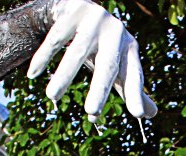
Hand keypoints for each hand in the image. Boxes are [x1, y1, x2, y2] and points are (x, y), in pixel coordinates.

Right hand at [28, 0, 157, 121]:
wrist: (81, 7)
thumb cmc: (102, 45)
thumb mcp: (119, 63)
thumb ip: (131, 88)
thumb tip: (151, 114)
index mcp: (129, 49)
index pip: (133, 76)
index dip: (136, 95)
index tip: (137, 115)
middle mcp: (116, 33)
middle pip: (107, 66)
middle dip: (99, 90)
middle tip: (92, 112)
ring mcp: (95, 20)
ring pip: (77, 52)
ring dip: (64, 76)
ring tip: (52, 97)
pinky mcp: (74, 11)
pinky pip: (55, 38)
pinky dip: (43, 57)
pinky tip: (33, 74)